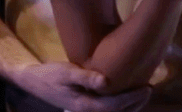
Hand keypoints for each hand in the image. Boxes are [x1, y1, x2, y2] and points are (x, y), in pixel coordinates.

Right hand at [16, 62, 151, 111]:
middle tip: (148, 88)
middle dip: (136, 103)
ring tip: (141, 93)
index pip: (116, 105)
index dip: (133, 98)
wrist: (33, 82)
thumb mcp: (65, 73)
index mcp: (86, 106)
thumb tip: (106, 81)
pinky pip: (108, 109)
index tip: (147, 87)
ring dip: (130, 106)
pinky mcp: (86, 107)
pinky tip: (124, 93)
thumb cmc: (49, 75)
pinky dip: (120, 105)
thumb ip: (85, 77)